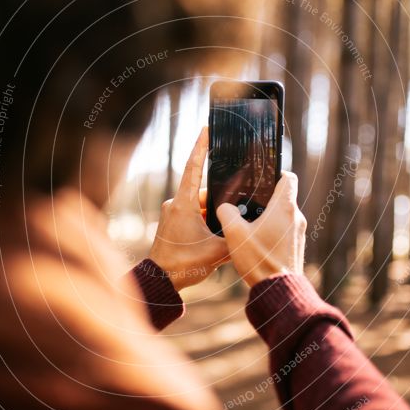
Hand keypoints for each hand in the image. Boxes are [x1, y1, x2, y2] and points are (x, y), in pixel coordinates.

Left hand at [148, 127, 228, 290]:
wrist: (160, 281)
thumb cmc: (184, 265)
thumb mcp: (217, 251)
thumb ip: (234, 236)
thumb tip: (250, 227)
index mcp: (185, 204)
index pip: (194, 167)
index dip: (201, 146)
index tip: (207, 128)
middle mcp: (175, 204)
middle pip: (203, 191)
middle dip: (220, 199)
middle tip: (235, 209)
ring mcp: (171, 213)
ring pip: (199, 205)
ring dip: (212, 215)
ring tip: (223, 231)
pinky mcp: (170, 223)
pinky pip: (192, 215)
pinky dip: (204, 221)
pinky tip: (214, 236)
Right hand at [216, 171, 305, 286]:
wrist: (278, 290)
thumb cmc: (259, 260)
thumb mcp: (234, 233)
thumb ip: (226, 213)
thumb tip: (225, 207)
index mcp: (284, 207)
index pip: (289, 177)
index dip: (276, 173)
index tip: (262, 177)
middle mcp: (296, 217)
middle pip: (283, 197)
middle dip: (265, 198)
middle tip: (246, 203)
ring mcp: (298, 233)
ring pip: (283, 215)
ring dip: (268, 216)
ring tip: (249, 225)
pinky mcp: (296, 246)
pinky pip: (285, 230)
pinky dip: (272, 231)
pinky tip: (256, 241)